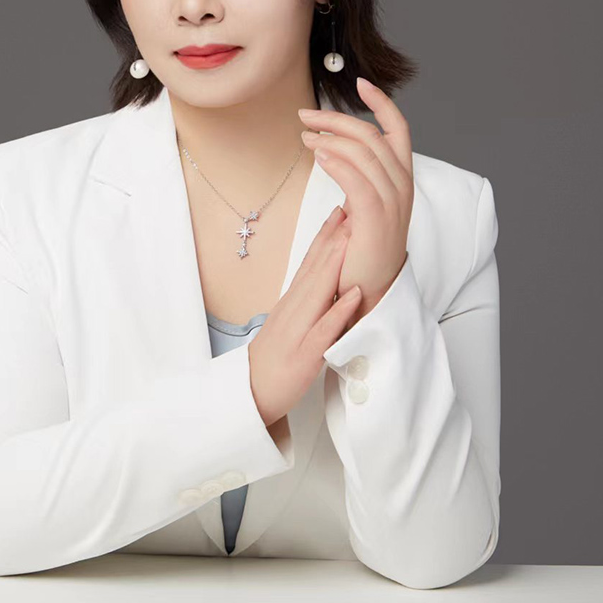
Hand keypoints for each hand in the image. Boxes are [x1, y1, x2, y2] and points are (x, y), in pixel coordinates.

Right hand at [248, 205, 362, 427]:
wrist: (249, 394)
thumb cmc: (273, 360)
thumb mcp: (289, 324)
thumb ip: (307, 303)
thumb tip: (325, 281)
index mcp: (291, 303)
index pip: (309, 262)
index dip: (325, 235)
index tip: (341, 210)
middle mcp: (293, 310)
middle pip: (314, 269)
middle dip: (334, 239)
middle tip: (351, 209)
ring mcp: (297, 331)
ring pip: (318, 292)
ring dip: (335, 264)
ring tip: (352, 238)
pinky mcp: (303, 356)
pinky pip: (324, 331)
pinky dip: (339, 311)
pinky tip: (354, 295)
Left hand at [299, 76, 413, 321]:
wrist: (368, 293)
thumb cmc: (360, 250)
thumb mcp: (361, 208)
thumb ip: (356, 180)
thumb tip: (333, 154)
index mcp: (401, 180)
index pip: (398, 130)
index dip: (382, 103)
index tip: (360, 82)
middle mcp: (402, 188)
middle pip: (372, 136)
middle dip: (337, 119)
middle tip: (306, 115)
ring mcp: (393, 204)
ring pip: (365, 154)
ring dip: (331, 138)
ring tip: (305, 136)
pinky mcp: (377, 221)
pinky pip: (358, 181)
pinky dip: (339, 163)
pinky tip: (318, 155)